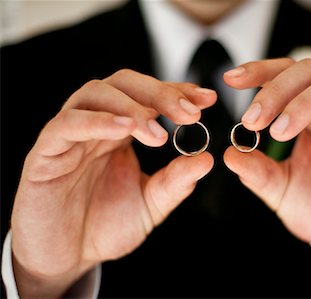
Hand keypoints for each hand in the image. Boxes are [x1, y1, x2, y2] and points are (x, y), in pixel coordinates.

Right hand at [11, 69, 214, 297]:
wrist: (67, 258)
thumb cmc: (105, 227)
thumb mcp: (150, 205)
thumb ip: (175, 183)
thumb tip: (207, 159)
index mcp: (121, 133)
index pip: (148, 96)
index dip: (177, 91)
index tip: (207, 99)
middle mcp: (97, 126)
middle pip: (123, 84)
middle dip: (160, 93)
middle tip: (189, 114)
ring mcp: (70, 136)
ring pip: (95, 94)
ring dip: (132, 107)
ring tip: (158, 134)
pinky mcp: (45, 154)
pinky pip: (66, 125)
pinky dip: (97, 121)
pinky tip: (124, 130)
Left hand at [223, 59, 310, 278]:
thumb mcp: (281, 191)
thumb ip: (258, 173)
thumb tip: (228, 154)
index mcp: (310, 115)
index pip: (287, 76)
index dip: (261, 71)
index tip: (231, 79)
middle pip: (310, 72)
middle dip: (276, 90)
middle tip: (253, 119)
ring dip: (305, 103)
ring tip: (280, 132)